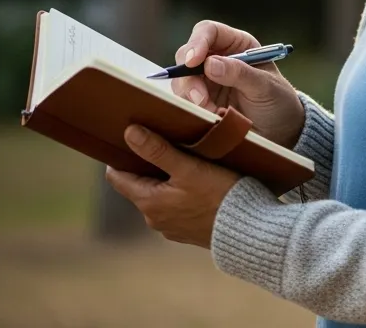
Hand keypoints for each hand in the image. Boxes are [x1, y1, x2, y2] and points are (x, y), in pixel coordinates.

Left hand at [104, 124, 240, 248]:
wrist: (249, 229)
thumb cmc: (219, 195)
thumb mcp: (189, 168)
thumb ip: (158, 150)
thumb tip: (130, 132)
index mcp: (148, 202)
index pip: (117, 177)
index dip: (122, 157)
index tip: (134, 143)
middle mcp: (153, 219)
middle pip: (139, 187)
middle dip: (150, 169)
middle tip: (169, 149)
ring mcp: (170, 228)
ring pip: (159, 199)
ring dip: (168, 184)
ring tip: (189, 168)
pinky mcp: (187, 234)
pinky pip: (176, 211)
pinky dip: (182, 198)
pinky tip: (201, 190)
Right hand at [172, 20, 305, 148]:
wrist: (280, 131)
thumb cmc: (279, 102)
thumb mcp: (266, 87)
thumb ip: (240, 74)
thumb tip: (209, 64)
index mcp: (237, 45)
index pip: (209, 31)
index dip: (197, 42)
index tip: (193, 62)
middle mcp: (217, 58)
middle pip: (187, 55)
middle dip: (188, 76)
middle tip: (200, 98)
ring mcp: (206, 79)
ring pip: (181, 79)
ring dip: (190, 96)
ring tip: (212, 111)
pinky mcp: (200, 100)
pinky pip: (183, 100)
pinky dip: (191, 108)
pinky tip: (210, 116)